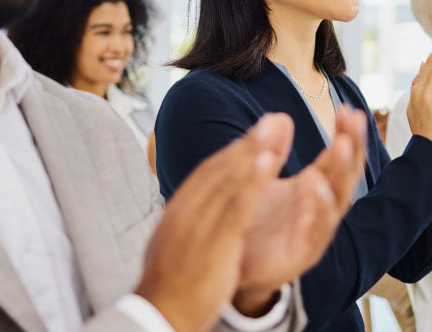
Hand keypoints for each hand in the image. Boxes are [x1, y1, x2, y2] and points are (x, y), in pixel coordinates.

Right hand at [134, 114, 291, 331]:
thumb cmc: (169, 285)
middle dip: (250, 142)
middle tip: (274, 119)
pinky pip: (235, 206)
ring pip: (229, 181)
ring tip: (275, 128)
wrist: (156, 316)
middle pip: (221, 170)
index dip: (235, 152)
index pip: (208, 174)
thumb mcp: (175, 244)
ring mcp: (198, 224)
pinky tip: (268, 162)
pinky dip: (251, 181)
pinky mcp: (212, 241)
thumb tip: (198, 207)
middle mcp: (186, 210)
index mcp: (179, 211)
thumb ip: (189, 222)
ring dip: (255, 151)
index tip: (257, 135)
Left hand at [234, 105, 366, 314]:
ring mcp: (314, 230)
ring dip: (340, 173)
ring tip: (341, 146)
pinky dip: (318, 210)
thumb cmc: (254, 220)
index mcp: (313, 186)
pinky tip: (316, 189)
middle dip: (351, 146)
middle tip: (354, 121)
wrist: (233, 266)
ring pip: (336, 201)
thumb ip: (273, 151)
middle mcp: (319, 206)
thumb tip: (281, 117)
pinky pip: (315, 231)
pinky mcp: (302, 253)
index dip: (345, 133)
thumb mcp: (263, 179)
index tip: (348, 108)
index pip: (337, 156)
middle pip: (345, 173)